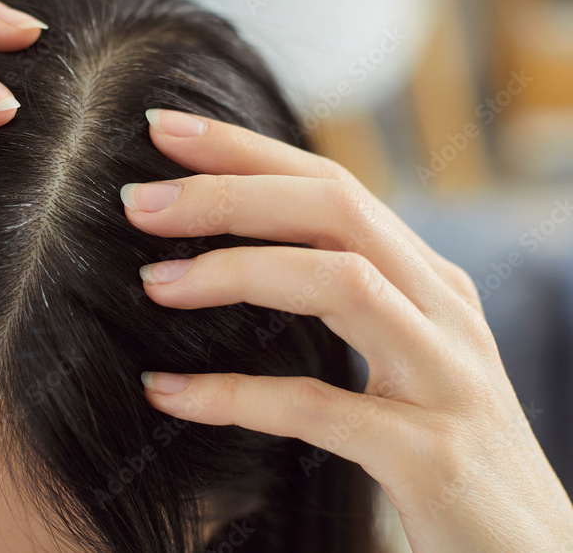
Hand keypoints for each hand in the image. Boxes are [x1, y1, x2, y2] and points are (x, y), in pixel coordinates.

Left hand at [124, 109, 572, 551]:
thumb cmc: (441, 447)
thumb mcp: (399, 355)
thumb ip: (341, 299)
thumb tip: (234, 255)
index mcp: (426, 281)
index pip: (332, 185)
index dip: (246, 150)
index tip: (164, 129)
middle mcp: (443, 310)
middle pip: (334, 209)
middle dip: (229, 193)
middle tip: (137, 201)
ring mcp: (446, 378)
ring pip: (338, 282)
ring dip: (235, 271)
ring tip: (152, 282)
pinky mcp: (432, 454)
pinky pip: (318, 406)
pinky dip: (233, 395)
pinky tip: (167, 393)